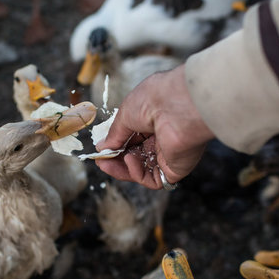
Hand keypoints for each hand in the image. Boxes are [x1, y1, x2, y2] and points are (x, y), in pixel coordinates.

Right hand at [95, 65, 214, 188]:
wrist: (177, 104)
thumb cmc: (153, 100)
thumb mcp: (125, 115)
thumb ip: (114, 135)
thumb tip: (102, 147)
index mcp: (152, 122)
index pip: (132, 140)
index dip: (115, 147)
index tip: (101, 151)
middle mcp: (162, 139)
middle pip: (135, 157)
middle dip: (116, 160)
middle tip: (101, 162)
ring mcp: (169, 155)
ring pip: (141, 170)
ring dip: (122, 169)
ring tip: (107, 164)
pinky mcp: (174, 169)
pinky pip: (152, 178)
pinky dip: (137, 173)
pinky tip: (129, 160)